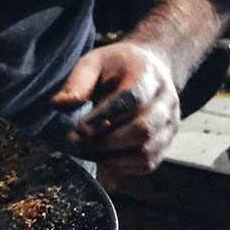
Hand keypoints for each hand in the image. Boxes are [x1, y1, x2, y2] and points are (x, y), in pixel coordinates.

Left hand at [52, 43, 181, 174]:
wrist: (151, 71)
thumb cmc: (117, 67)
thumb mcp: (94, 63)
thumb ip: (77, 83)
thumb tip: (59, 104)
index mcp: (147, 76)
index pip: (130, 101)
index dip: (102, 120)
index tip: (77, 130)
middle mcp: (165, 102)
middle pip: (141, 130)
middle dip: (103, 142)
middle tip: (75, 142)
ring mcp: (170, 125)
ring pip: (145, 153)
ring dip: (109, 158)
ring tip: (85, 150)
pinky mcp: (166, 143)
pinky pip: (146, 164)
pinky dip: (120, 166)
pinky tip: (102, 155)